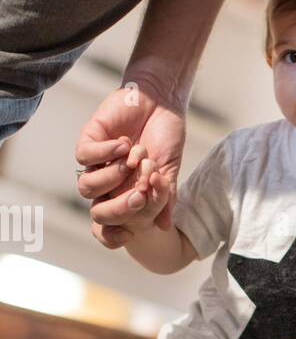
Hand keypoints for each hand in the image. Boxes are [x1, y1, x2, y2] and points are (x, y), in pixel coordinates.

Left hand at [75, 83, 185, 248]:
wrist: (161, 102)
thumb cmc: (165, 137)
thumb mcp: (168, 170)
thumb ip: (165, 196)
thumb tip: (163, 226)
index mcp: (124, 197)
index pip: (109, 227)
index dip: (113, 236)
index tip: (131, 234)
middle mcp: (107, 184)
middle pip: (97, 212)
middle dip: (118, 209)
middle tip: (139, 194)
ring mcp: (96, 163)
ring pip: (86, 187)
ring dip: (111, 178)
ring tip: (133, 160)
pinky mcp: (89, 140)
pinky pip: (84, 156)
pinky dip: (105, 153)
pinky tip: (124, 143)